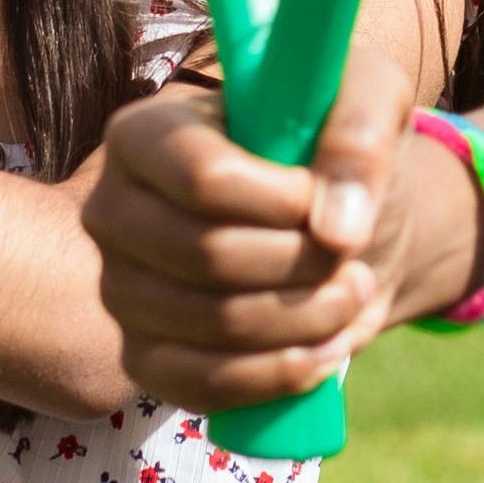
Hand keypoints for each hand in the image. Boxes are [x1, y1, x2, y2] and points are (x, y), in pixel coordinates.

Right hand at [86, 52, 438, 418]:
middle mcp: (113, 210)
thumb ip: (358, 134)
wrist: (336, 225)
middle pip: (209, 255)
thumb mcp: (370, 97)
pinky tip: (323, 349)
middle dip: (304, 263)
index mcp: (144, 132)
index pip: (200, 177)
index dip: (282, 200)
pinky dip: (278, 376)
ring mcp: (120, 289)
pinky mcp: (143, 357)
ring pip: (216, 324)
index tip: (326, 198)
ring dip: (307, 319)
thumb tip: (337, 229)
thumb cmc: (337, 147)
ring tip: (351, 292)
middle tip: (352, 255)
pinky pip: (202, 385)